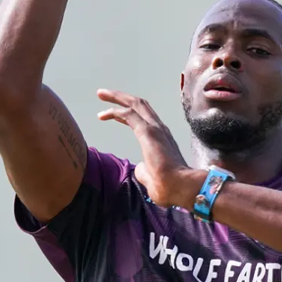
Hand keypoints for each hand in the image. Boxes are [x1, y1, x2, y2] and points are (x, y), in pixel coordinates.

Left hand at [97, 89, 196, 207]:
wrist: (180, 187)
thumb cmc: (169, 187)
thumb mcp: (152, 177)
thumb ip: (145, 170)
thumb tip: (140, 168)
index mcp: (161, 138)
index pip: (143, 118)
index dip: (126, 113)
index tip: (111, 113)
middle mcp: (160, 129)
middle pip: (139, 105)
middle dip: (120, 97)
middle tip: (103, 93)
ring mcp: (155, 128)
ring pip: (135, 104)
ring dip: (117, 97)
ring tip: (101, 93)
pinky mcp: (148, 132)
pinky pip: (129, 115)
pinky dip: (115, 111)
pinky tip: (103, 114)